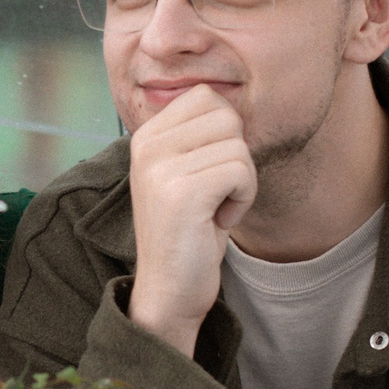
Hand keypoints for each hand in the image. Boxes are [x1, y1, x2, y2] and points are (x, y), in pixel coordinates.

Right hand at [125, 85, 254, 356]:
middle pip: (227, 117)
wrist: (169, 292)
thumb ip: (200, 136)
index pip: (208, 97)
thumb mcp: (186, 174)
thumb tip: (234, 102)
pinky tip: (220, 221)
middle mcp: (147, 145)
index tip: (210, 173)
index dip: (226, 134)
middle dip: (237, 157)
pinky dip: (243, 199)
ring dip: (242, 183)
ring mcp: (160, 167)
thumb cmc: (189, 233)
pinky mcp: (181, 192)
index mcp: (146, 135)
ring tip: (214, 211)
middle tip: (216, 194)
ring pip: (239, 146)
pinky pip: (241, 171)